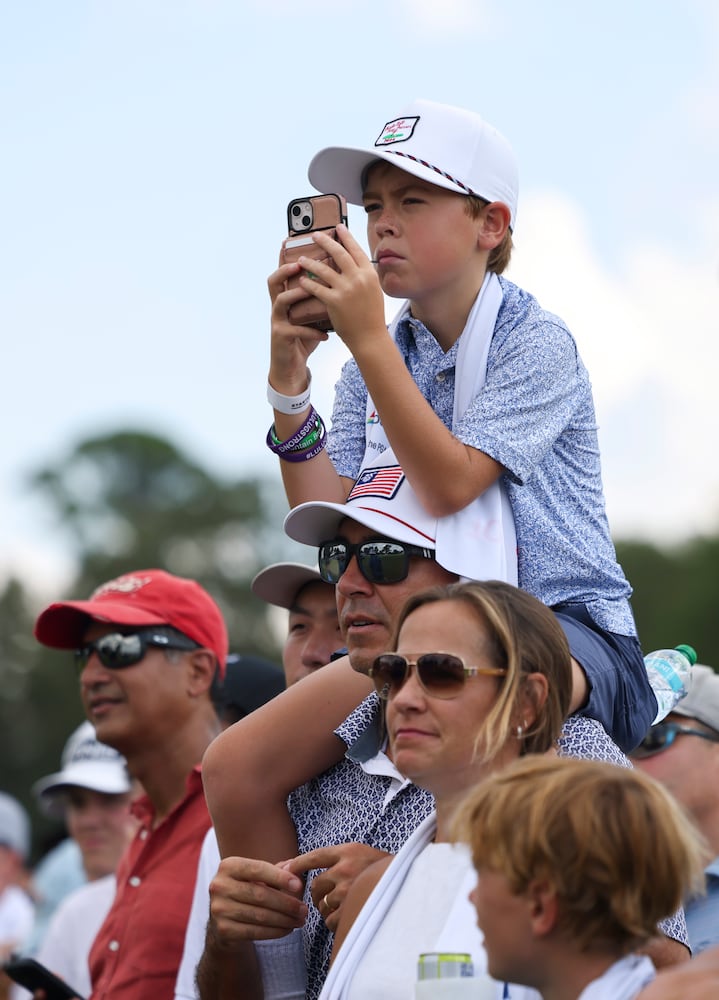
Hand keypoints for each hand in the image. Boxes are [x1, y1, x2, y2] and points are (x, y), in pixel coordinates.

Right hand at [207, 856, 307, 947]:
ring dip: (284, 919)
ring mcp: (219, 909)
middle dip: (287, 903)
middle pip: (260, 895)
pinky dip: (275, 932)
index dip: (280, 877)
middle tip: (304, 909)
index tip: (299, 885)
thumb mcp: (257, 877)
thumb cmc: (246, 891)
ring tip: (300, 920)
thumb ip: (276, 870)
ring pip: (259, 915)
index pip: (258, 869)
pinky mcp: (223, 930)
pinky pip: (255, 932)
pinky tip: (287, 929)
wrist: (222, 920)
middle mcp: (219, 886)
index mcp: (228, 866)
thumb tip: (294, 865)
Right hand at [267, 259, 328, 396]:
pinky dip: (312, 332)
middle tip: (300, 264)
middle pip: (273, 282)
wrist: (292, 365)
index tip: (298, 246)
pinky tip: (326, 334)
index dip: (286, 260)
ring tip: (311, 291)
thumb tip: (342, 282)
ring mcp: (277, 321)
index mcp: (285, 299)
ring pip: (281, 301)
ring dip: (296, 294)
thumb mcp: (311, 316)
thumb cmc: (304, 338)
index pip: (282, 275)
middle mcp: (278, 307)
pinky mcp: (281, 336)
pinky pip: (296, 330)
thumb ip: (319, 300)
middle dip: (284, 271)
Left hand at [283, 843, 391, 931]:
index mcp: (348, 851)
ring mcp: (349, 888)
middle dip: (317, 894)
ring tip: (343, 906)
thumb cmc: (381, 870)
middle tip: (327, 898)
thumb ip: (336, 859)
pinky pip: (331, 920)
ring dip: (328, 909)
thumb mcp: (361, 854)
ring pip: (322, 905)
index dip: (297, 863)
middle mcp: (346, 867)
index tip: (282, 869)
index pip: (314, 856)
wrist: (409, 881)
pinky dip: (335, 922)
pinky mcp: (352, 908)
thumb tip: (295, 866)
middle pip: (316, 885)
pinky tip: (347, 916)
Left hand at [294, 225, 387, 355]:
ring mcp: (346, 289)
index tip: (338, 227)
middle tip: (315, 235)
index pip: (356, 249)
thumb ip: (364, 277)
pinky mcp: (334, 301)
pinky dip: (307, 283)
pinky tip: (301, 280)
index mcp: (369, 274)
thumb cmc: (372, 317)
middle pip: (339, 253)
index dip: (346, 236)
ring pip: (324, 269)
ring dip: (310, 262)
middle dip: (325, 241)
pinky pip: (316, 287)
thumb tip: (354, 265)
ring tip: (302, 259)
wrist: (370, 338)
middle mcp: (358, 278)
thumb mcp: (374, 292)